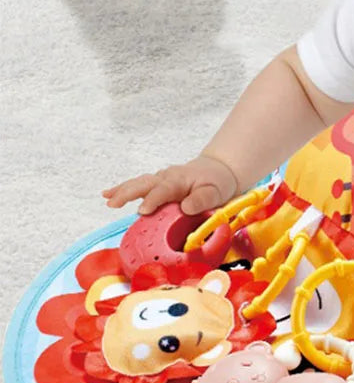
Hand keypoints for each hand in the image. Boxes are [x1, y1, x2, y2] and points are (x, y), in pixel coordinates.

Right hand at [102, 154, 238, 214]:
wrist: (218, 171)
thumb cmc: (216, 184)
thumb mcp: (216, 192)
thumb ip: (203, 200)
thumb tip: (186, 207)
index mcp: (180, 181)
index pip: (164, 190)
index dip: (153, 200)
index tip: (143, 210)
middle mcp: (166, 178)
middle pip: (144, 184)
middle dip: (128, 193)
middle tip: (113, 203)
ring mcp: (159, 181)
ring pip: (138, 183)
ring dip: (122, 191)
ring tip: (107, 199)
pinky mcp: (155, 186)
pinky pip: (138, 186)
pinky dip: (122, 190)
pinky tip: (107, 195)